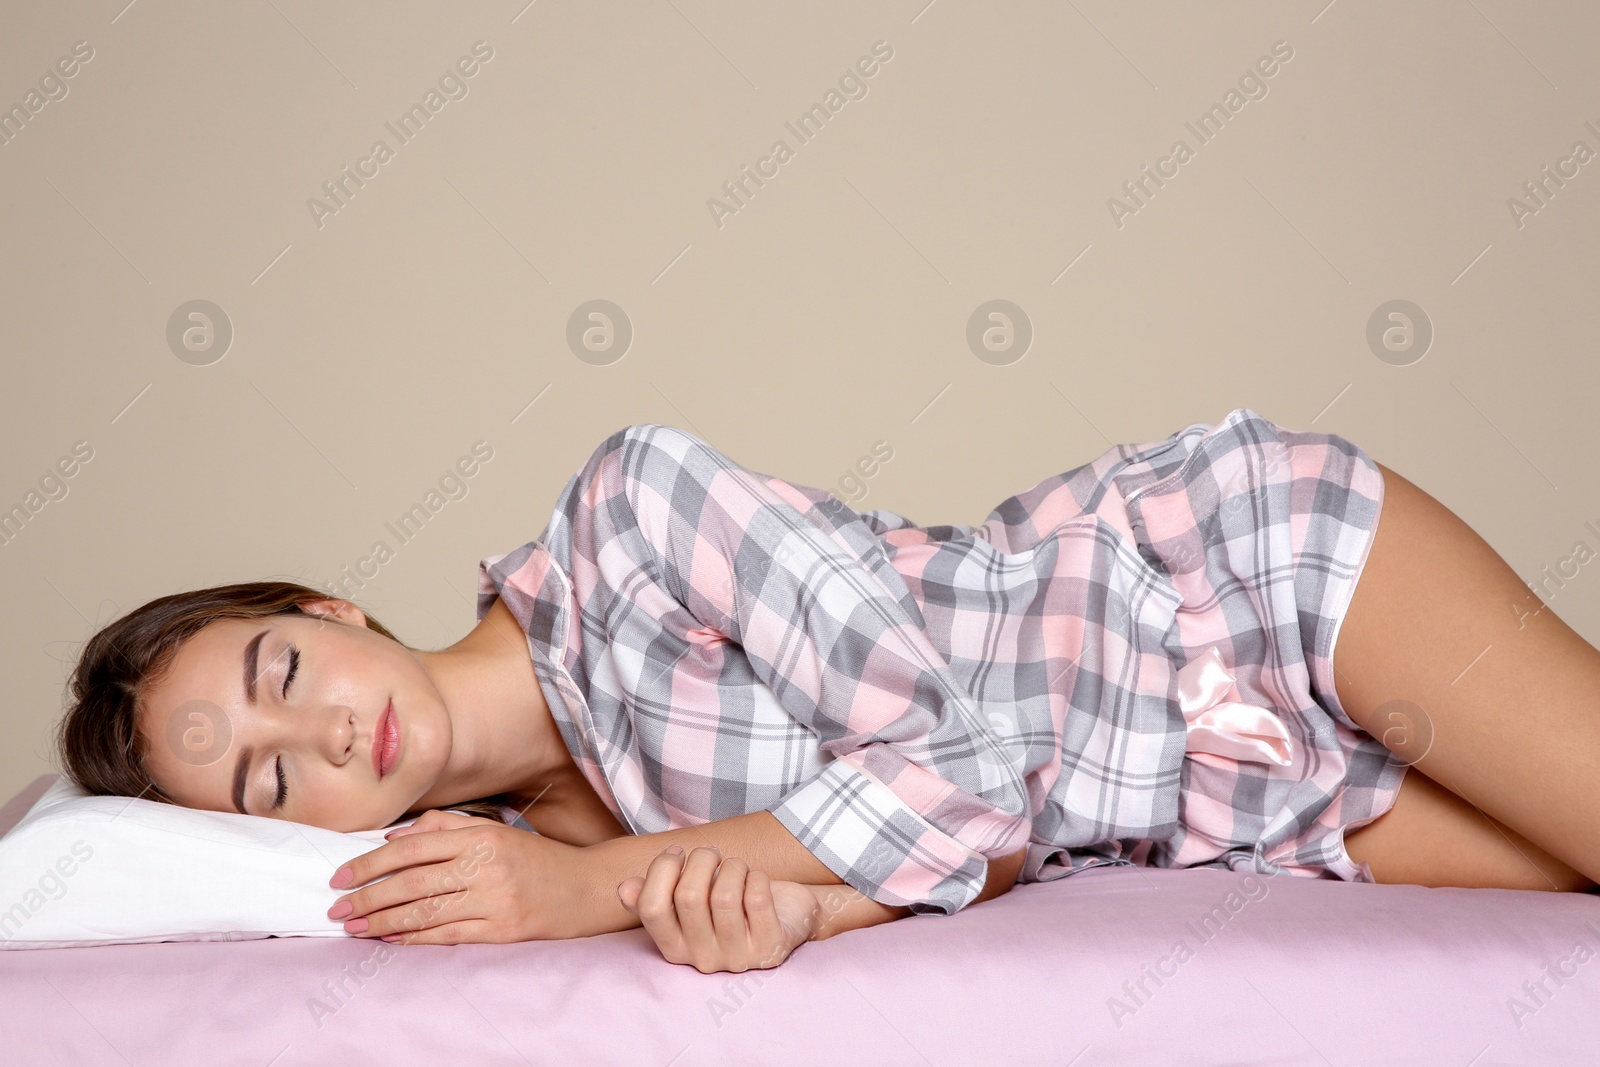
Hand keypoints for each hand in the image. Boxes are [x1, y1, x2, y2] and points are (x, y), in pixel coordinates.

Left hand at [326, 809, 593, 943]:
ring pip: (425, 912)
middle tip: (336, 908)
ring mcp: (494, 900)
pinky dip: (414, 939)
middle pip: (412, 882)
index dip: (371, 863)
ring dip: (383, 922)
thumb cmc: (536, 858)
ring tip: (354, 928)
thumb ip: (446, 827)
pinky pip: (448, 935)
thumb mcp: (496, 831)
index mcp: (481, 836)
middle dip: (367, 897)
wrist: (585, 888)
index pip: (412, 848)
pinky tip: (391, 940)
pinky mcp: (501, 929)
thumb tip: (393, 839)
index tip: (341, 876)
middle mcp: (486, 866)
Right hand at [616, 844, 821, 972]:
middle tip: (713, 855)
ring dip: (732, 866)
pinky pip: (756, 899)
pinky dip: (757, 877)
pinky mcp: (771, 948)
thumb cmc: (734, 902)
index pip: (652, 907)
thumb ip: (656, 895)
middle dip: (701, 860)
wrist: (789, 917)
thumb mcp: (693, 899)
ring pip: (723, 896)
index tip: (677, 853)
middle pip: (688, 897)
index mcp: (675, 947)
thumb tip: (625, 889)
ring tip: (737, 866)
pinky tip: (757, 879)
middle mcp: (702, 959)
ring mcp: (738, 958)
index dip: (661, 869)